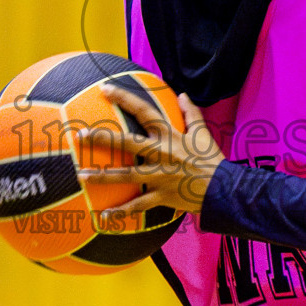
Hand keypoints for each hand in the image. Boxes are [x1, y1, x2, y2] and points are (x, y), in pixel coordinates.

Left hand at [74, 84, 223, 216]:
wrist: (225, 190)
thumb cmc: (213, 160)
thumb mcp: (203, 134)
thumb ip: (191, 113)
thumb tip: (183, 95)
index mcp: (170, 136)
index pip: (144, 111)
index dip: (124, 98)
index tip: (104, 89)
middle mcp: (162, 154)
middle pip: (127, 143)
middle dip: (103, 138)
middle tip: (80, 135)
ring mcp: (160, 176)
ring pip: (127, 176)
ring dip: (103, 176)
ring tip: (82, 175)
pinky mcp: (162, 196)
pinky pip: (138, 206)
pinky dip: (121, 212)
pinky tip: (104, 217)